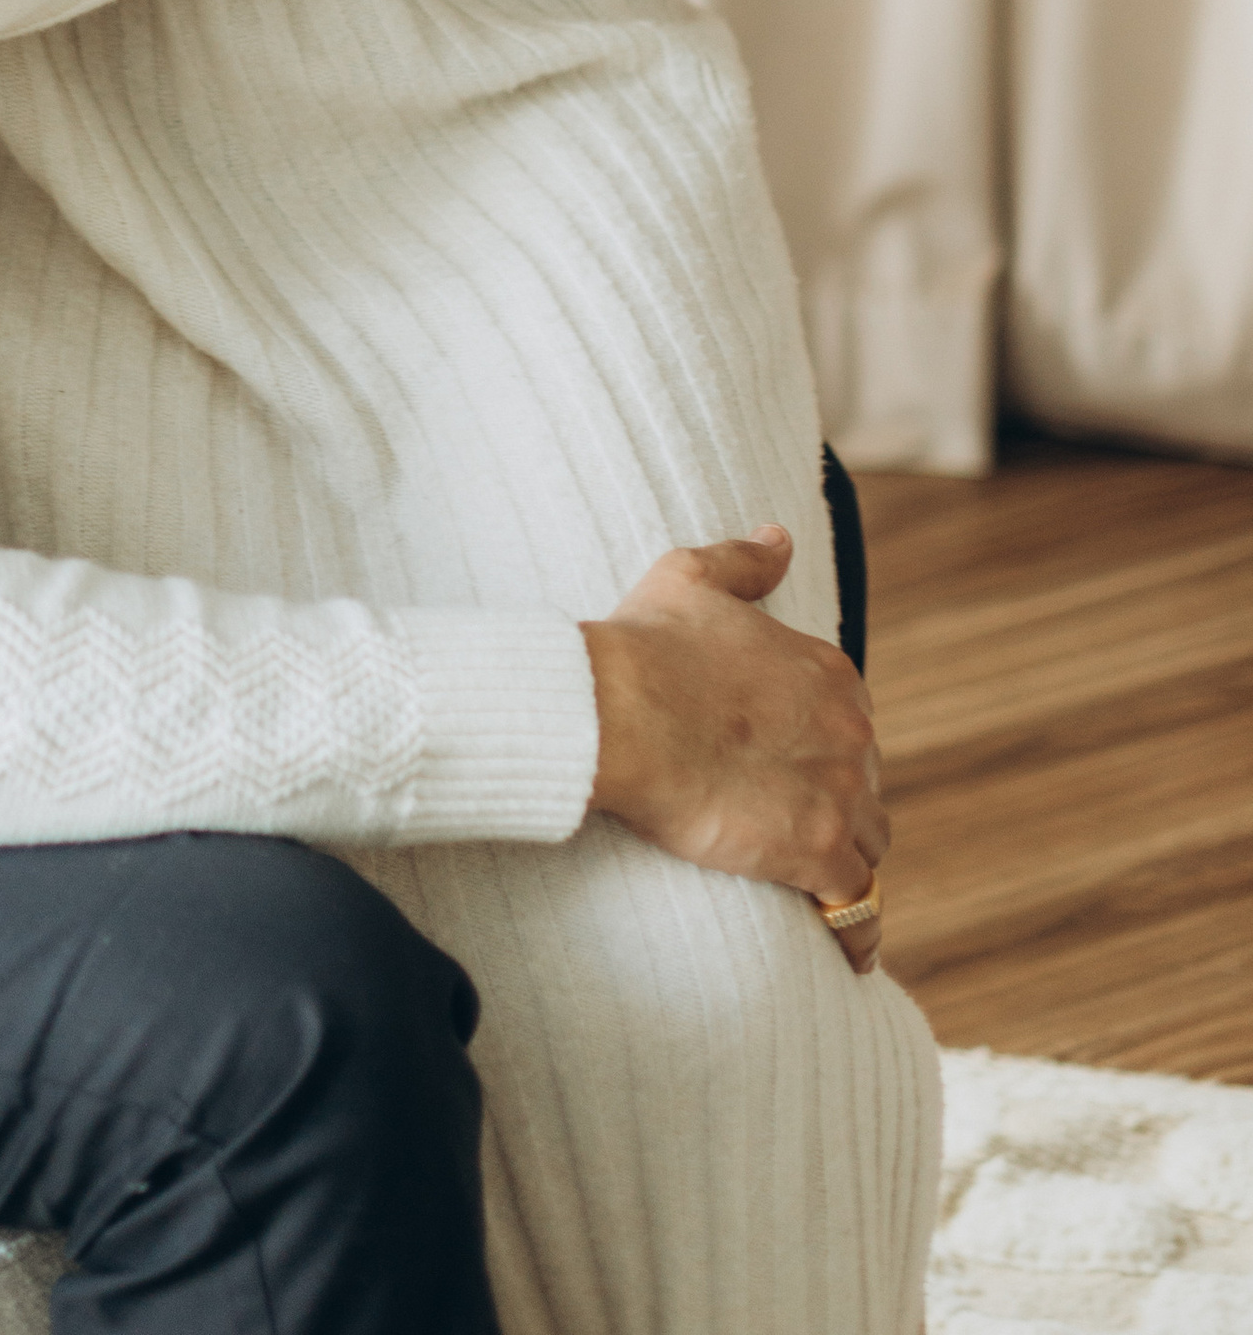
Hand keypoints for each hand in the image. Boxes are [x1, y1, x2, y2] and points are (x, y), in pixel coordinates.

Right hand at [583, 527, 886, 972]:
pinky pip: (858, 904)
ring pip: (871, 842)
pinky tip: (852, 953)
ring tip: (824, 890)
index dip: (822, 749)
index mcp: (830, 671)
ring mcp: (841, 791)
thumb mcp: (692, 578)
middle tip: (795, 828)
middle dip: (840, 803)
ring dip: (851, 862)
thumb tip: (781, 536)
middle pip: (866, 783)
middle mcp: (852, 730)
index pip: (850, 723)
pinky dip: (856, 927)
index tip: (792, 768)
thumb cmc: (646, 644)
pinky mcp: (820, 850)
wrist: (618, 711)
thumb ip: (745, 559)